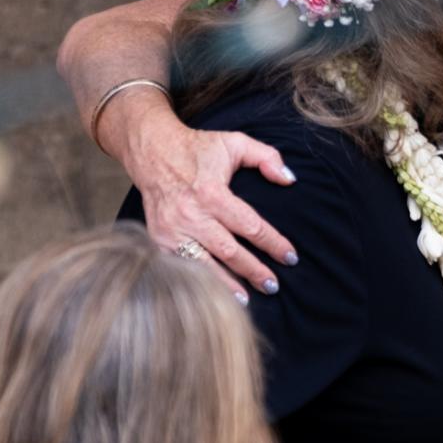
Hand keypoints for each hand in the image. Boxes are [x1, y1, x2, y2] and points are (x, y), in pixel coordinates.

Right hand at [128, 105, 297, 299]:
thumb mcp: (235, 142)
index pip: (251, 226)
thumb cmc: (198, 149)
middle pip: (230, 252)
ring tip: (246, 300)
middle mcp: (191, 215)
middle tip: (274, 286)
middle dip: (254, 271)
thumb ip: (267, 157)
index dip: (273, 243)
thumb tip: (290, 180)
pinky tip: (214, 293)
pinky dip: (199, 281)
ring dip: (227, 285)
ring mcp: (172, 230)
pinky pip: (181, 266)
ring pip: (204, 266)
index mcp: (212, 193)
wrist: (151, 151)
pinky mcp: (158, 239)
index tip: (291, 257)